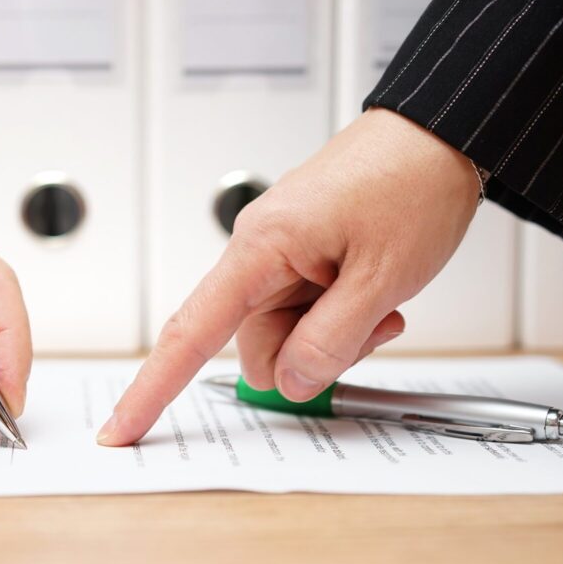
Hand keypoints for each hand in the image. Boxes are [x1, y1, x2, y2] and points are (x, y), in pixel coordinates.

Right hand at [98, 108, 478, 445]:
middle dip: (308, 355)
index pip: (190, 332)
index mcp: (260, 248)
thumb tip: (290, 382)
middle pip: (255, 344)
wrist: (441, 134)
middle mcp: (259, 251)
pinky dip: (339, 318)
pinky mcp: (303, 255)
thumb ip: (330, 341)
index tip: (121, 429)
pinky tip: (375, 294)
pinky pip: (305, 311)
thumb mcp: (381, 277)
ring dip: (332, 337)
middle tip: (369, 327)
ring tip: (380, 301)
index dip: (152, 388)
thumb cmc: (411, 181)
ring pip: (286, 334)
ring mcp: (281, 254)